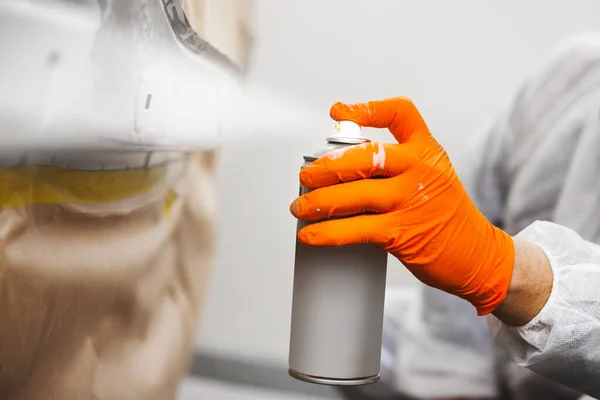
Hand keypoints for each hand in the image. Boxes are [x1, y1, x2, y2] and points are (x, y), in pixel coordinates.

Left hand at [290, 97, 514, 314]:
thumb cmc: (445, 214)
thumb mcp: (432, 176)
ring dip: (318, 201)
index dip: (367, 108)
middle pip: (365, 156)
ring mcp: (411, 200)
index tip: (338, 112)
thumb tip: (342, 167)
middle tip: (306, 175)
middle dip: (327, 166)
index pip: (400, 113)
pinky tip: (310, 234)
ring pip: (354, 193)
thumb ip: (396, 166)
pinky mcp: (402, 233)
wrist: (478, 253)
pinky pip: (355, 228)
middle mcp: (420, 169)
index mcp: (427, 150)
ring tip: (299, 206)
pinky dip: (327, 232)